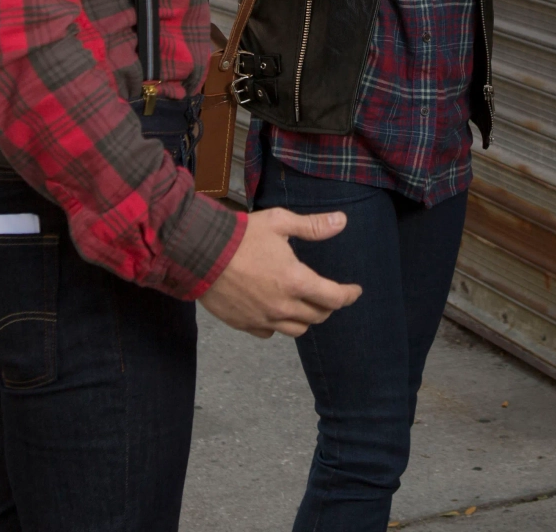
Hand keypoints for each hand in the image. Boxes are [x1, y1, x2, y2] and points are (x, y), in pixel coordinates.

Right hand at [199, 208, 362, 337]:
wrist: (200, 253)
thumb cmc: (241, 236)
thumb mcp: (280, 222)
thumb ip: (313, 226)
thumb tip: (342, 221)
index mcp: (296, 281)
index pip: (334, 298)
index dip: (349, 295)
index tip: (355, 291)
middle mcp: (282, 305)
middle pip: (317, 316)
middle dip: (328, 306)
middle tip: (329, 295)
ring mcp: (263, 317)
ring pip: (296, 330)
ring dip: (306, 318)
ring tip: (306, 305)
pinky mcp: (244, 324)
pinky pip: (269, 332)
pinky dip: (278, 324)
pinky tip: (276, 311)